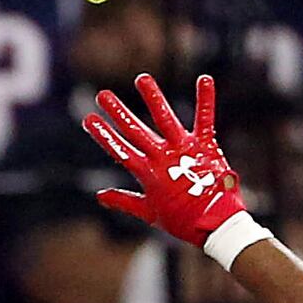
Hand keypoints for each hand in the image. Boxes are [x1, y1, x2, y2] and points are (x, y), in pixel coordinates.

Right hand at [85, 74, 253, 250]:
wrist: (214, 223)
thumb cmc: (181, 220)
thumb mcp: (148, 212)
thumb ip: (124, 200)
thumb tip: (99, 195)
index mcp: (147, 173)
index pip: (120, 150)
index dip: (104, 135)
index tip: (89, 119)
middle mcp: (162, 157)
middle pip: (136, 131)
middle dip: (118, 112)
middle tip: (102, 95)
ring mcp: (184, 149)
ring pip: (164, 118)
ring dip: (152, 97)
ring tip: (142, 78)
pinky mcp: (205, 145)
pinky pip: (205, 119)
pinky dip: (205, 99)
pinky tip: (204, 79)